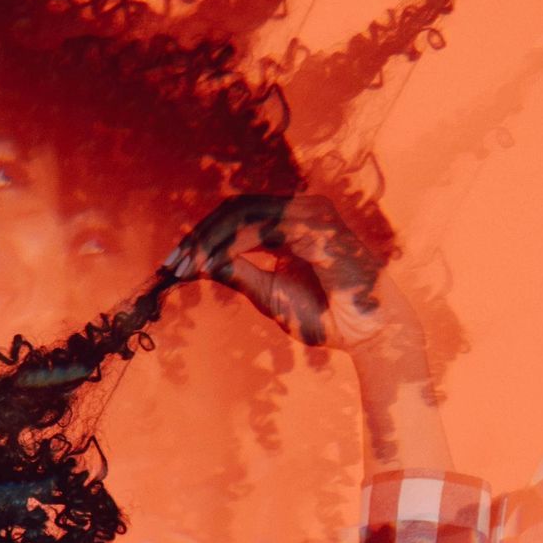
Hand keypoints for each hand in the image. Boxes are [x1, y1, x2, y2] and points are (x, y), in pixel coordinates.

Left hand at [177, 195, 445, 470]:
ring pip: (246, 214)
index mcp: (294, 224)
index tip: (175, 265)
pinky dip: (233, 246)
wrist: (370, 335)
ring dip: (210, 240)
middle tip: (172, 264)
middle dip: (200, 236)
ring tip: (186, 267)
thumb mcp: (270, 296)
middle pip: (237, 208)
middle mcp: (304, 211)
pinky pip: (265, 229)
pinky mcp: (321, 229)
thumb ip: (239, 275)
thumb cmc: (327, 318)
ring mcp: (315, 215)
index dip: (204, 236)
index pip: (239, 216)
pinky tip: (210, 266)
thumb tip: (201, 264)